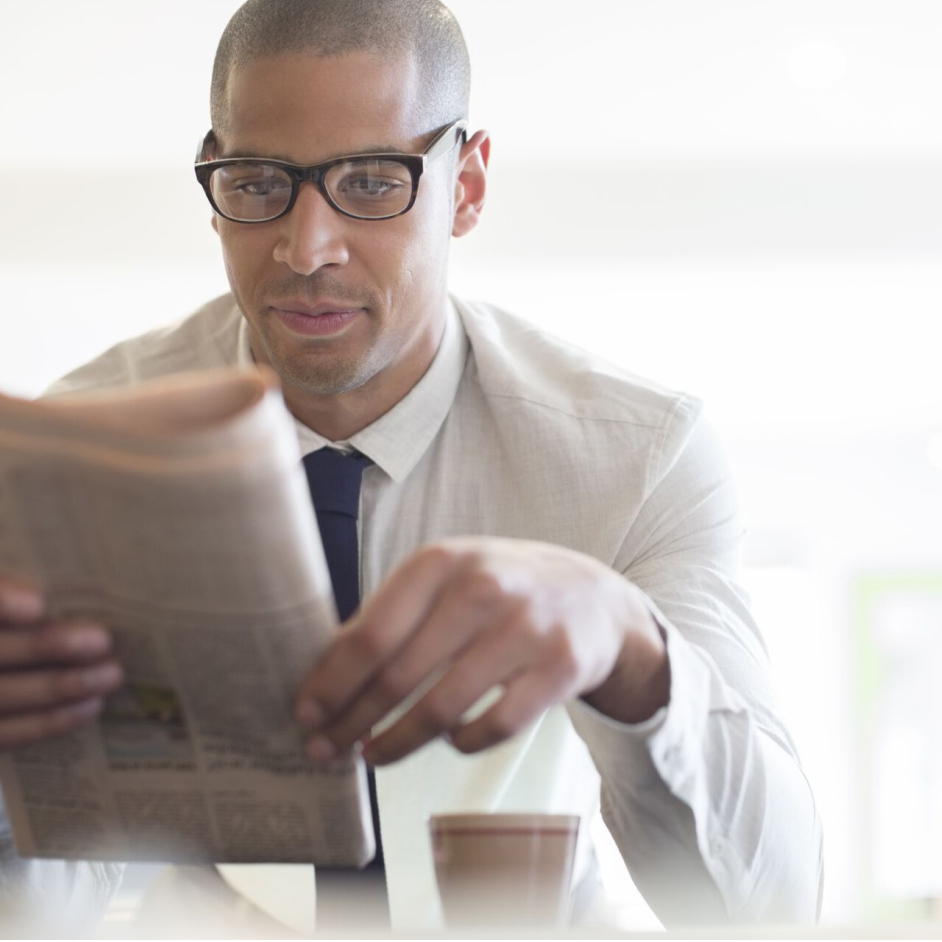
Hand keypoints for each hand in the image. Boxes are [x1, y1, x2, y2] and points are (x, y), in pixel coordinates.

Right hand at [0, 579, 122, 748]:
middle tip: (101, 639)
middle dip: (41, 647)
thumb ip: (6, 590)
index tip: (38, 605)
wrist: (12, 667)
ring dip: (57, 687)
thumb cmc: (12, 621)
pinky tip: (91, 706)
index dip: (0, 602)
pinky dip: (47, 722)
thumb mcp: (4, 592)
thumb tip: (36, 599)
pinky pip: (3, 734)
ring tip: (110, 674)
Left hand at [295, 537, 668, 765]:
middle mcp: (483, 589)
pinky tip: (445, 742)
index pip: (371, 632)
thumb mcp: (447, 577)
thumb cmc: (501, 587)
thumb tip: (324, 668)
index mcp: (442, 561)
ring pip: (441, 708)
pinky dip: (461, 743)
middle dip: (352, 721)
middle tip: (325, 750)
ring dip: (396, 743)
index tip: (306, 714)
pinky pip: (493, 727)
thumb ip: (392, 613)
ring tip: (372, 755)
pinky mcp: (559, 670)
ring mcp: (525, 629)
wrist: (592, 596)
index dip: (332, 681)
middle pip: (398, 675)